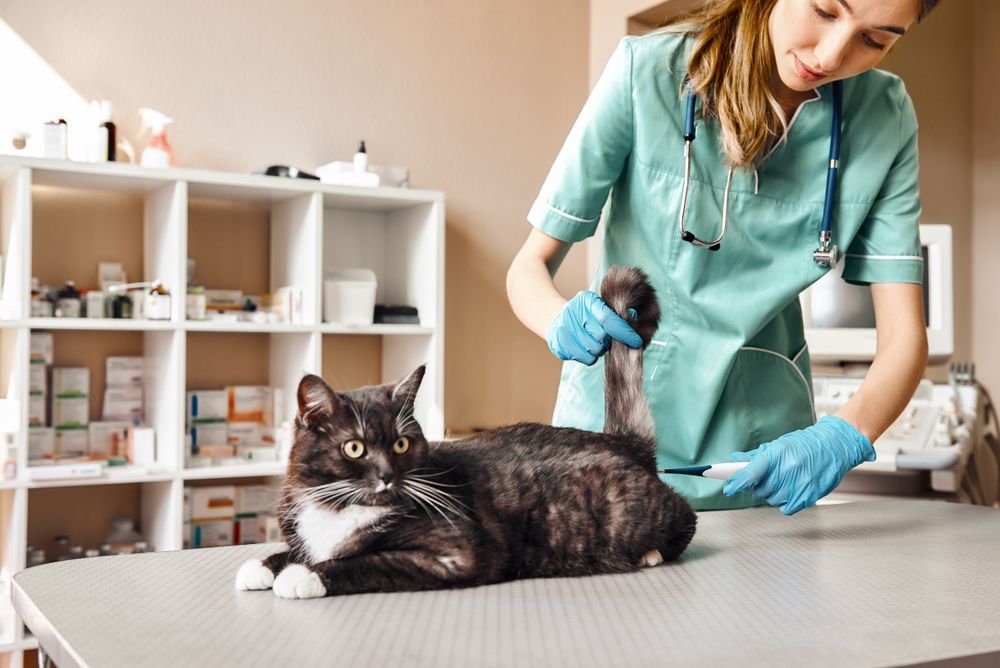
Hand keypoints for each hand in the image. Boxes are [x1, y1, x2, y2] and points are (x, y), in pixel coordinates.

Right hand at [546, 290, 641, 364]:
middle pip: (602, 336)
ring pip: (595, 350)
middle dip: (609, 341)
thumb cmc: (585, 314)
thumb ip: (615, 313)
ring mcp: (563, 329)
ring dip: (600, 349)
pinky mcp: (559, 345)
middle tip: (607, 338)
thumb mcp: (599, 307)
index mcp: (586, 300)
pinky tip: (585, 348)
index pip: (608, 319)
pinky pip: (586, 359)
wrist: (557, 320)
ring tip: (594, 342)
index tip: (636, 341)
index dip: (624, 332)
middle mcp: (572, 312)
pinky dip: (591, 357)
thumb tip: (634, 316)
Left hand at [722, 416, 875, 514]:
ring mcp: (799, 484)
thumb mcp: (779, 444)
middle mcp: (787, 469)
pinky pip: (786, 508)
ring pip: (772, 499)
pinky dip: (785, 502)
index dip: (737, 483)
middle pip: (760, 489)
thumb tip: (735, 459)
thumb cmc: (806, 444)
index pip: (751, 473)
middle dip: (760, 485)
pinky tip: (792, 490)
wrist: (836, 445)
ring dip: (773, 494)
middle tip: (770, 477)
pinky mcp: (809, 496)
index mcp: (777, 454)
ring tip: (784, 481)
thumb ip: (756, 455)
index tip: (729, 489)